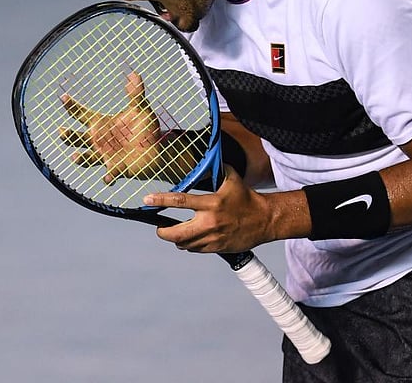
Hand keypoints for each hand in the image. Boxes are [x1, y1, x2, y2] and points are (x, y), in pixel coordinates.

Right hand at [59, 71, 163, 182]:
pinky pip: (109, 174)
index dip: (72, 106)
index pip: (81, 114)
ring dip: (80, 158)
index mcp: (101, 124)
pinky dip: (108, 177)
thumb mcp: (141, 110)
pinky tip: (107, 179)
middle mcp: (99, 141)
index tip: (63, 97)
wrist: (157, 150)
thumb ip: (136, 95)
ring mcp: (105, 155)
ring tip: (75, 156)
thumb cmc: (145, 129)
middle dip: (68, 136)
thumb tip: (134, 74)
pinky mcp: (117, 168)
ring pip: (87, 158)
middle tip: (61, 131)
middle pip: (77, 138)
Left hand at [142, 165, 277, 253]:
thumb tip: (202, 161)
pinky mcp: (217, 248)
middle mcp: (209, 222)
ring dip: (176, 239)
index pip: (180, 201)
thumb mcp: (231, 178)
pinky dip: (189, 245)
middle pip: (176, 233)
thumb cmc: (246, 198)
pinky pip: (195, 250)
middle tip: (159, 228)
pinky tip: (191, 238)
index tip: (147, 200)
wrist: (264, 220)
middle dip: (163, 232)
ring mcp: (213, 237)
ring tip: (175, 232)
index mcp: (211, 203)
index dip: (161, 200)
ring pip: (184, 244)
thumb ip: (214, 170)